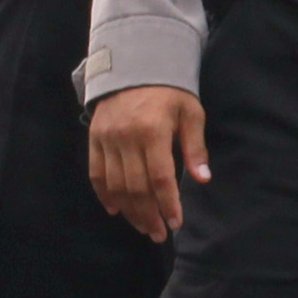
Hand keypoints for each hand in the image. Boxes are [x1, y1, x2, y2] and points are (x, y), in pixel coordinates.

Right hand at [86, 87, 208, 240]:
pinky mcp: (94, 138)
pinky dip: (104, 194)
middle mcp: (126, 137)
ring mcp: (107, 138)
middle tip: (158, 234)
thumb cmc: (169, 90)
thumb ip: (195, 147)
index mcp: (153, 131)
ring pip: (115, 185)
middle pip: (136, 187)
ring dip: (129, 210)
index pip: (160, 177)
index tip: (175, 223)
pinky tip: (115, 210)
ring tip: (142, 226)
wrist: (134, 63)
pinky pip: (96, 173)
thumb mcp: (190, 112)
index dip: (168, 204)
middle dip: (148, 215)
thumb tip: (203, 179)